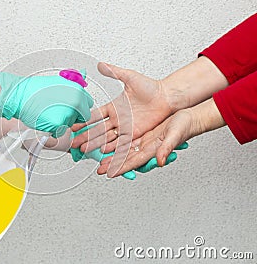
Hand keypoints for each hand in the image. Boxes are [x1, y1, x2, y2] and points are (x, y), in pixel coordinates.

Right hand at [0, 71, 93, 137]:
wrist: (20, 96)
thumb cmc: (35, 89)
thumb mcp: (58, 81)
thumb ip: (73, 83)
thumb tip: (83, 75)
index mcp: (77, 90)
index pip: (88, 103)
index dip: (80, 106)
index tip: (73, 107)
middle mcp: (75, 101)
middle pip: (83, 116)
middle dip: (74, 116)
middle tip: (60, 111)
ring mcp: (67, 113)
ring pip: (70, 124)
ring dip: (62, 122)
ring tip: (49, 112)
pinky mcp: (58, 124)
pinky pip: (60, 132)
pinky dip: (53, 129)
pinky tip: (46, 119)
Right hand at [71, 62, 171, 154]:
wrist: (167, 97)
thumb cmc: (151, 87)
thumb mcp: (130, 77)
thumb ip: (114, 72)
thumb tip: (100, 64)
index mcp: (114, 107)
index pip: (95, 116)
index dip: (84, 122)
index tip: (74, 126)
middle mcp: (118, 119)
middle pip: (97, 130)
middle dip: (85, 137)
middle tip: (74, 143)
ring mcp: (125, 128)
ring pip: (106, 138)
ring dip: (95, 145)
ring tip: (84, 150)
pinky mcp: (134, 134)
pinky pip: (121, 143)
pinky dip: (112, 149)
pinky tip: (102, 153)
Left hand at [98, 98, 224, 177]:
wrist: (190, 117)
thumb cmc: (186, 127)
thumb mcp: (175, 136)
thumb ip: (167, 149)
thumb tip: (160, 161)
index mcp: (153, 151)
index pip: (133, 162)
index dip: (121, 168)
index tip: (110, 173)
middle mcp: (147, 148)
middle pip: (126, 158)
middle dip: (112, 164)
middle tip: (99, 169)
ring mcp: (145, 141)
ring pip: (125, 150)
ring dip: (113, 154)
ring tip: (100, 158)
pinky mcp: (144, 133)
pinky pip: (128, 140)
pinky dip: (119, 143)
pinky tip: (111, 144)